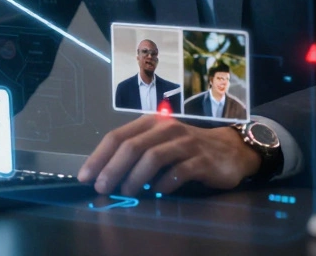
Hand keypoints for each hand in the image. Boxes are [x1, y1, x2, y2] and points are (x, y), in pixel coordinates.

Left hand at [78, 116, 260, 195]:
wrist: (230, 150)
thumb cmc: (188, 148)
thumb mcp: (160, 144)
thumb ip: (136, 154)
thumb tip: (105, 174)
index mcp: (150, 123)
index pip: (117, 136)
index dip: (99, 157)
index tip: (86, 176)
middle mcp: (166, 129)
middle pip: (132, 146)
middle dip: (112, 168)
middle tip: (102, 188)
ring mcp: (185, 143)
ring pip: (153, 157)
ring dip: (135, 177)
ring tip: (127, 192)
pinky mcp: (202, 160)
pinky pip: (178, 172)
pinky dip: (164, 183)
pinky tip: (158, 192)